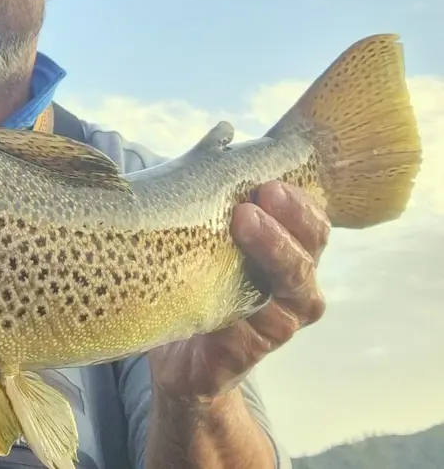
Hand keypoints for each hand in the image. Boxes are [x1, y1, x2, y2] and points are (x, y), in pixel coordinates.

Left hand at [147, 180, 328, 401]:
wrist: (179, 358)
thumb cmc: (196, 284)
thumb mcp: (206, 235)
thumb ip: (216, 191)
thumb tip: (222, 133)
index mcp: (289, 254)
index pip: (312, 223)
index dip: (300, 202)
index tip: (271, 180)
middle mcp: (293, 288)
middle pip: (308, 252)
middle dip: (288, 221)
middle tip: (259, 197)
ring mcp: (276, 323)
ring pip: (290, 289)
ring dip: (272, 253)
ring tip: (244, 223)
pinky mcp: (249, 352)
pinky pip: (253, 330)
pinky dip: (240, 309)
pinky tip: (219, 290)